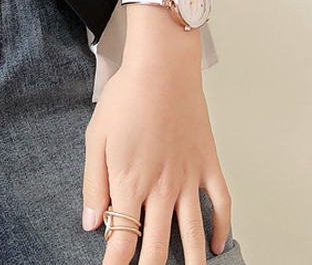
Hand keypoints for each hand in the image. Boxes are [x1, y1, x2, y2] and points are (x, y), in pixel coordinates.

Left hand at [83, 36, 231, 263]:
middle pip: (158, 248)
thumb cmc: (126, 96)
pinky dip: (221, 228)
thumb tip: (90, 223)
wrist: (162, 67)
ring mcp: (188, 178)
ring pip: (192, 235)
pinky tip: (216, 244)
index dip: (116, 262)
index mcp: (130, 183)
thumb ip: (94, 184)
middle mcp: (161, 188)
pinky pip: (221, 204)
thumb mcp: (96, 138)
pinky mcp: (208, 164)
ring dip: (190, 262)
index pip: (123, 240)